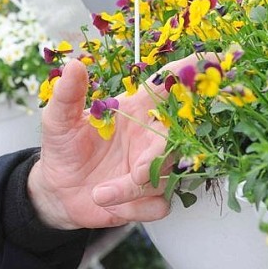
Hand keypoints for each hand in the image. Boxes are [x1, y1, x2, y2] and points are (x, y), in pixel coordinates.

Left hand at [27, 56, 196, 229]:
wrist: (57, 190)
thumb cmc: (63, 147)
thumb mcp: (59, 119)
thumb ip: (68, 94)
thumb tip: (73, 65)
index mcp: (135, 109)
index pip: (167, 86)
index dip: (189, 72)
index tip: (209, 60)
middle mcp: (150, 136)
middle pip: (177, 139)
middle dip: (160, 156)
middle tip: (136, 171)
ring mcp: (152, 167)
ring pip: (165, 176)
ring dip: (132, 189)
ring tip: (99, 193)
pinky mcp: (150, 196)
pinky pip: (158, 204)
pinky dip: (133, 208)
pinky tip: (109, 204)